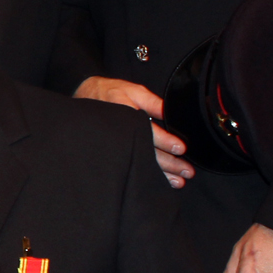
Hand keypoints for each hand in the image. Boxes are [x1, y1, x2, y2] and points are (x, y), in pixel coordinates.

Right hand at [73, 77, 193, 186]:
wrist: (84, 97)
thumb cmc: (111, 93)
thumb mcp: (133, 91)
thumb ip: (153, 102)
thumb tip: (170, 111)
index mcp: (127, 117)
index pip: (149, 131)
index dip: (165, 141)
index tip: (181, 149)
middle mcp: (122, 134)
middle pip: (148, 151)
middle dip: (169, 163)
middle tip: (188, 172)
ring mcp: (118, 145)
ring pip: (141, 162)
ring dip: (162, 173)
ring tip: (179, 182)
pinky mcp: (117, 151)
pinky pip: (133, 164)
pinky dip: (149, 174)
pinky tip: (163, 180)